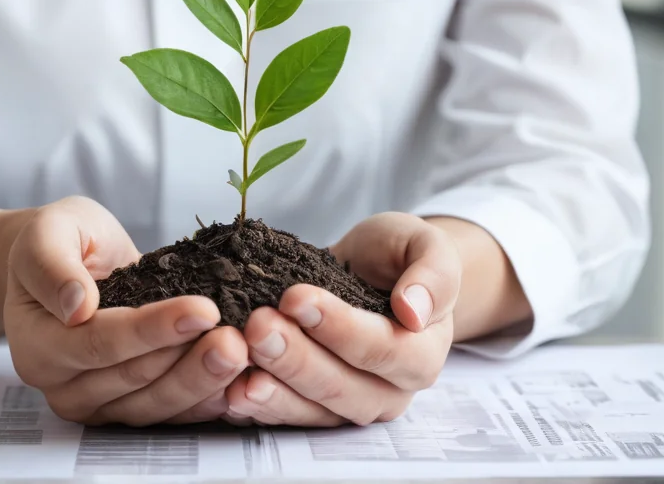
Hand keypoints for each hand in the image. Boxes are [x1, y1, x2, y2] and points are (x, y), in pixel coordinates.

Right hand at [4, 196, 247, 424]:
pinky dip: (206, 399)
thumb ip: (52, 265)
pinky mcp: (128, 406)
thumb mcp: (46, 234)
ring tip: (242, 353)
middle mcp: (63, 384)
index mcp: (36, 344)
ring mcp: (97, 402)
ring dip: (203, 381)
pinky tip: (238, 382)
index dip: (153, 329)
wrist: (66, 263)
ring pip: (155, 403)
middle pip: (133, 380)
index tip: (202, 309)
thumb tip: (76, 304)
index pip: (100, 343)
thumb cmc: (59, 243)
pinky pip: (169, 412)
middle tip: (237, 337)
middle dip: (188, 359)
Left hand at [225, 212, 460, 425]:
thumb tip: (414, 311)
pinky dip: (258, 407)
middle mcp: (390, 390)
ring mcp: (350, 405)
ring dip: (274, 391)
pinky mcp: (314, 409)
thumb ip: (433, 273)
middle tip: (258, 326)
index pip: (383, 349)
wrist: (370, 269)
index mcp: (422, 353)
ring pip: (313, 411)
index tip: (297, 297)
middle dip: (297, 359)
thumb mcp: (425, 245)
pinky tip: (229, 391)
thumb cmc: (397, 257)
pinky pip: (287, 417)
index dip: (339, 327)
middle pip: (343, 387)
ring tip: (239, 369)